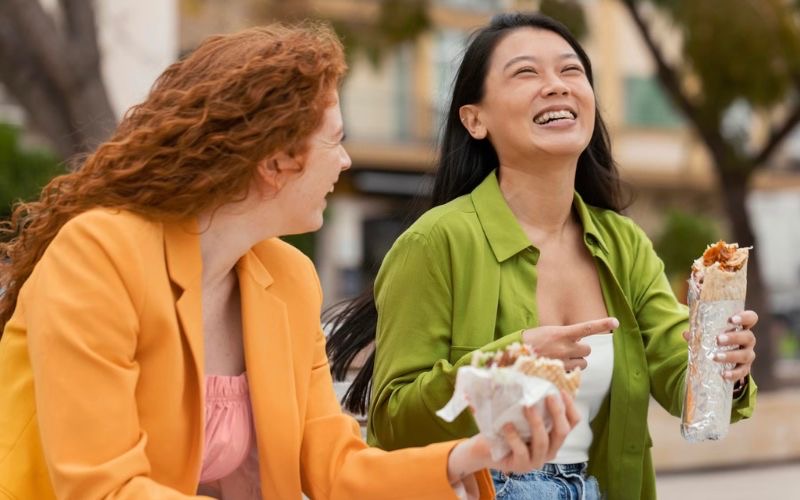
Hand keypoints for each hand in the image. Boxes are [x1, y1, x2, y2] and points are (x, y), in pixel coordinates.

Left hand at [446, 391, 580, 486]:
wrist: (484, 450)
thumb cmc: (506, 428)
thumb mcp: (521, 415)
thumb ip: (532, 402)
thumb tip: (533, 375)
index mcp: (554, 437)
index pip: (573, 423)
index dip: (571, 406)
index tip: (561, 390)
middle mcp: (549, 450)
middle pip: (562, 432)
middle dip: (557, 412)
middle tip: (549, 395)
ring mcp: (536, 460)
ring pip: (543, 441)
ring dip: (536, 422)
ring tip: (527, 406)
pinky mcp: (520, 466)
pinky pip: (521, 451)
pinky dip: (514, 437)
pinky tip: (507, 426)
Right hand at [521, 317, 618, 370]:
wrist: (514, 357)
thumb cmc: (529, 343)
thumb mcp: (546, 332)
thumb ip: (563, 336)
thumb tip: (577, 340)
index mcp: (561, 333)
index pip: (586, 328)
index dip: (602, 324)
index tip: (615, 322)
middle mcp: (564, 347)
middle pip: (587, 350)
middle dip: (581, 350)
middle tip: (568, 349)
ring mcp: (563, 362)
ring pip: (582, 363)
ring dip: (576, 362)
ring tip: (561, 360)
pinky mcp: (560, 374)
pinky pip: (574, 374)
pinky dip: (569, 372)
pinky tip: (558, 369)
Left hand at [682, 310, 757, 381]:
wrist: (722, 361)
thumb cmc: (715, 341)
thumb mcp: (708, 334)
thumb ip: (698, 332)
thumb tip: (685, 334)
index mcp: (741, 327)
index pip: (751, 318)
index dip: (745, 317)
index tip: (732, 319)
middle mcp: (747, 340)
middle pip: (748, 337)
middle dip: (734, 338)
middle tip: (718, 339)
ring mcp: (747, 355)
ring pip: (745, 355)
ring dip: (730, 355)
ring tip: (715, 356)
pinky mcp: (744, 369)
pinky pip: (742, 372)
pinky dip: (733, 374)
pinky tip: (724, 374)